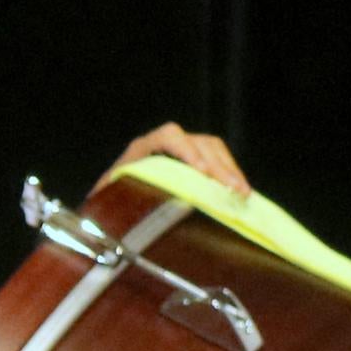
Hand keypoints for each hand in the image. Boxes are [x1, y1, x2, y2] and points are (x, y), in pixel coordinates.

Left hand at [102, 123, 250, 199]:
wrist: (109, 211)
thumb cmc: (107, 208)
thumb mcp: (111, 205)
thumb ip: (123, 204)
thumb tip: (145, 214)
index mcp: (141, 150)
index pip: (168, 137)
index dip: (187, 151)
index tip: (203, 173)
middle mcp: (163, 146)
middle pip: (198, 143)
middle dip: (220, 166)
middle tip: (235, 189)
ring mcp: (181, 154)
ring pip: (213, 150)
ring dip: (230, 170)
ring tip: (243, 193)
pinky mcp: (194, 166)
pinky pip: (218, 162)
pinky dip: (230, 176)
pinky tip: (240, 193)